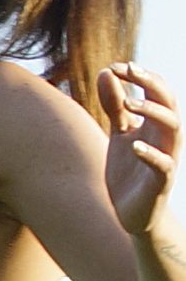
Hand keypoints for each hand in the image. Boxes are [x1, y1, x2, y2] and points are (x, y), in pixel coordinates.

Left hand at [101, 63, 178, 237]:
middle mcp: (167, 137)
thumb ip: (115, 104)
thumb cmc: (128, 169)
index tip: (116, 66)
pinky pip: (163, 165)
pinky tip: (135, 145)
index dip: (140, 77)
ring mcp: (167, 158)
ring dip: (153, 112)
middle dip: (151, 84)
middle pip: (169, 102)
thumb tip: (107, 72)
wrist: (132, 213)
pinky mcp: (160, 182)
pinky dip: (151, 153)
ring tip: (129, 103)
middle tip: (129, 70)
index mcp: (157, 123)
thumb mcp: (119, 132)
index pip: (158, 91)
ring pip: (173, 128)